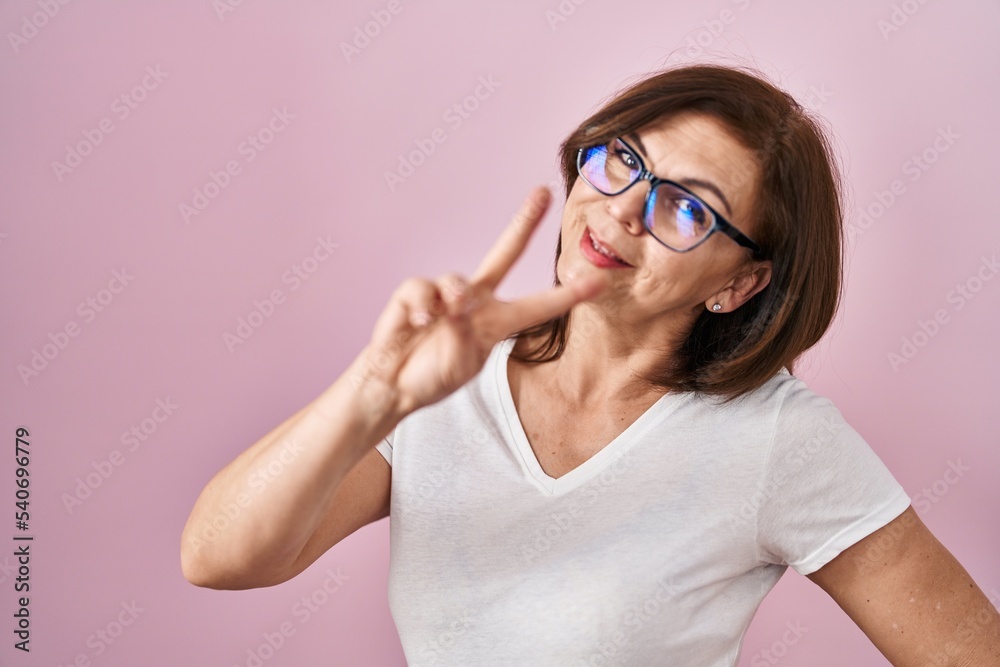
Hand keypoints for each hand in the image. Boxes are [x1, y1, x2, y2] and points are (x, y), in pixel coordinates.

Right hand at [363, 185, 607, 415]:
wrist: (394, 386)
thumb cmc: (433, 376)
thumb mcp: (463, 365)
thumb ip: (466, 334)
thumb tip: (458, 303)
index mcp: (496, 321)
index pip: (537, 305)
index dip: (567, 294)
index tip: (599, 281)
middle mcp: (474, 301)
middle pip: (503, 252)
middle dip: (523, 223)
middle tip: (543, 193)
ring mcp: (443, 295)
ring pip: (456, 281)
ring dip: (455, 298)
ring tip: (448, 316)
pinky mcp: (412, 294)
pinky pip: (421, 289)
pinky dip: (422, 306)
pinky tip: (421, 322)